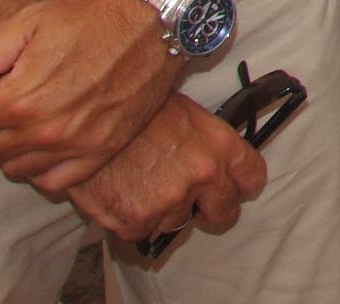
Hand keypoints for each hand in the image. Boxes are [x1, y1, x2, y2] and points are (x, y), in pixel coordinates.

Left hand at [0, 0, 183, 191]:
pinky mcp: (101, 151)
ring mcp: (75, 145)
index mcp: (20, 99)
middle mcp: (45, 131)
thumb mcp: (28, 22)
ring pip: (14, 168)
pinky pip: (54, 182)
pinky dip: (40, 169)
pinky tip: (44, 144)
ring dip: (8, 148)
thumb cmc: (90, 17)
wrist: (155, 21)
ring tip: (22, 119)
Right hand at [67, 93, 267, 247]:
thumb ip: (206, 141)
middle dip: (211, 208)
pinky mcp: (137, 221)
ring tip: (142, 182)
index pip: (252, 177)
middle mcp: (203, 176)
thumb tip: (214, 159)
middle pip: (225, 211)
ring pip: (177, 221)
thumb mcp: (184, 112)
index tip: (234, 187)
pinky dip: (133, 217)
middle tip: (193, 200)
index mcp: (220, 145)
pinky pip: (143, 230)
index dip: (241, 184)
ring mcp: (171, 201)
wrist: (87, 119)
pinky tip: (122, 192)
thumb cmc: (135, 108)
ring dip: (164, 209)